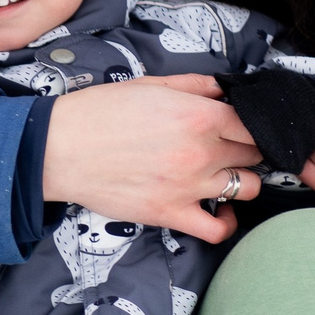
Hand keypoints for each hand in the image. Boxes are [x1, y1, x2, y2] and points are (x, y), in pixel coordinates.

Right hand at [42, 75, 262, 242]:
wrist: (61, 148)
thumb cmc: (100, 112)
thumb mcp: (150, 85)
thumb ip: (194, 85)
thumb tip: (223, 87)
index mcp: (199, 116)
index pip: (252, 122)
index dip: (251, 122)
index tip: (240, 124)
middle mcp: (201, 152)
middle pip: (253, 153)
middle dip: (246, 148)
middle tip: (229, 146)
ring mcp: (189, 187)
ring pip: (247, 188)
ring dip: (241, 180)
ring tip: (223, 174)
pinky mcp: (171, 214)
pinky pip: (218, 229)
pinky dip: (226, 222)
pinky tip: (219, 210)